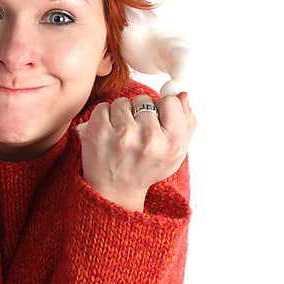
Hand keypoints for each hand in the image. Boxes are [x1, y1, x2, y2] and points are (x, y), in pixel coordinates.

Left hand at [77, 91, 196, 211]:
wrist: (115, 189)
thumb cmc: (147, 167)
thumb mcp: (175, 151)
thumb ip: (186, 120)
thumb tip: (181, 94)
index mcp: (172, 143)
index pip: (170, 102)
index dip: (162, 109)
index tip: (156, 122)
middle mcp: (149, 138)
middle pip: (144, 99)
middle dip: (139, 112)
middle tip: (137, 133)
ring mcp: (122, 135)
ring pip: (123, 102)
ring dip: (121, 114)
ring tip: (122, 135)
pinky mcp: (98, 132)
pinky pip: (103, 106)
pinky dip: (104, 117)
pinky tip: (108, 134)